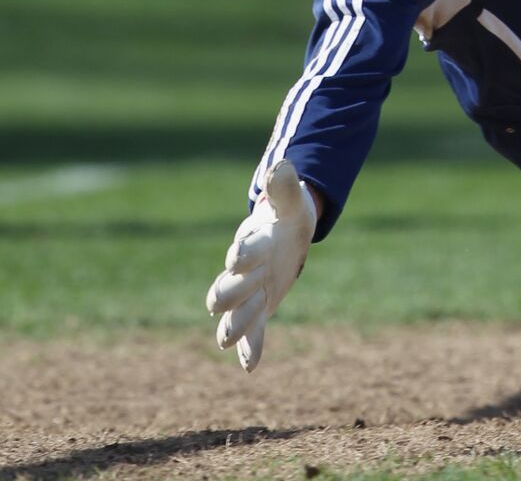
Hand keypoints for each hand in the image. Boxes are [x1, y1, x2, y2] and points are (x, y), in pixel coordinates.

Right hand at [205, 159, 316, 371]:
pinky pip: (253, 333)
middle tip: (218, 303)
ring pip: (236, 313)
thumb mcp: (291, 202)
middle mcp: (245, 273)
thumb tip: (284, 163)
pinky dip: (250, 348)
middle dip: (226, 293)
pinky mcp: (260, 310)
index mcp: (252, 245)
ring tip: (225, 341)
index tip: (238, 256)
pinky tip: (249, 367)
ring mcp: (251, 294)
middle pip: (229, 286)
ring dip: (232, 326)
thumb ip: (285, 187)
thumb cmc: (286, 218)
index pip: (244, 250)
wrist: (285, 237)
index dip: (241, 253)